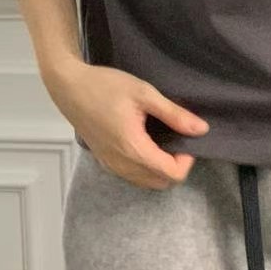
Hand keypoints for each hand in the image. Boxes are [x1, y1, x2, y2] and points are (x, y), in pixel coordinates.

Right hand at [44, 58, 208, 189]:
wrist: (69, 87)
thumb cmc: (106, 86)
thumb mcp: (144, 94)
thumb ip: (174, 114)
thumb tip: (201, 130)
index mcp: (133, 149)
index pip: (172, 174)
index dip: (186, 160)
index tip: (184, 139)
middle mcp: (121, 164)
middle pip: (162, 183)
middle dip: (175, 166)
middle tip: (174, 139)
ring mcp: (111, 166)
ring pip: (147, 182)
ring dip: (160, 169)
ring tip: (160, 141)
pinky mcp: (104, 162)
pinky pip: (133, 176)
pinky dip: (145, 168)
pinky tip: (145, 144)